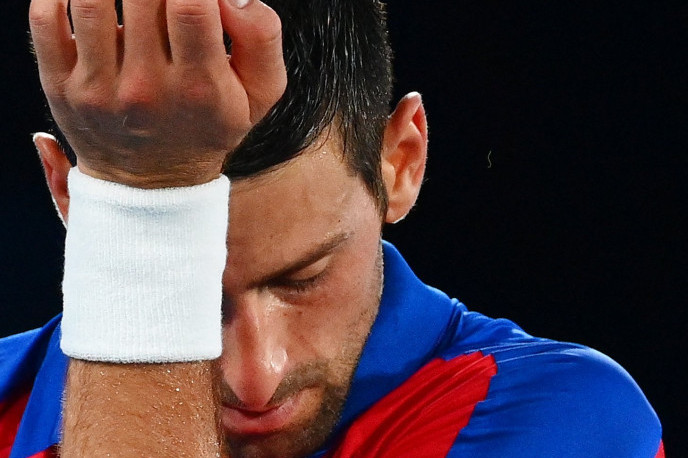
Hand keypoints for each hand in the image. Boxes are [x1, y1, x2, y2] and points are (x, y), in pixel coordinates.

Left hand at [29, 0, 285, 187]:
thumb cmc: (210, 127)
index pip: (190, 5)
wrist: (156, 184)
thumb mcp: (259, 93)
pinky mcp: (61, 87)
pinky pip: (45, 18)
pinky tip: (90, 0)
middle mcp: (145, 89)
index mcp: (199, 87)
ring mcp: (97, 89)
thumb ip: (261, 35)